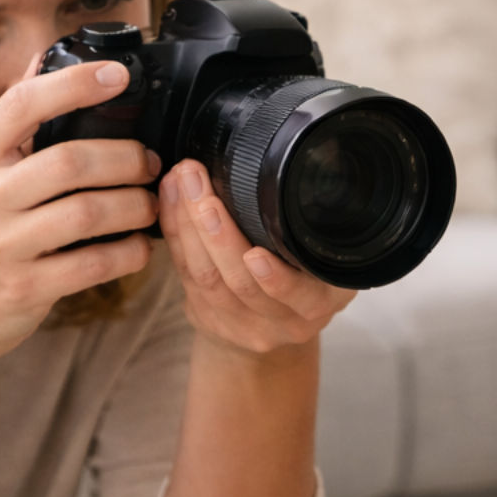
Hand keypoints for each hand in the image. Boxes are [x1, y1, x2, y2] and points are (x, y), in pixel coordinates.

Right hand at [0, 59, 160, 369]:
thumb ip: (13, 123)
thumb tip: (42, 57)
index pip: (22, 104)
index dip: (73, 84)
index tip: (117, 76)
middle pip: (70, 161)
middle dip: (125, 158)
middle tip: (150, 163)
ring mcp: (0, 245)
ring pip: (87, 213)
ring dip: (134, 205)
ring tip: (150, 204)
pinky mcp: (23, 288)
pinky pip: (92, 265)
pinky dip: (127, 253)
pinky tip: (139, 247)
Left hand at [157, 159, 356, 355]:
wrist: (278, 325)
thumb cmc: (309, 279)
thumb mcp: (326, 262)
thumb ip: (313, 233)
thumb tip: (294, 170)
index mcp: (318, 302)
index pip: (297, 295)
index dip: (276, 279)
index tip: (255, 253)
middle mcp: (279, 320)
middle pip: (240, 283)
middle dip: (217, 233)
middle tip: (200, 187)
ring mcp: (238, 323)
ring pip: (206, 277)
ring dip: (188, 226)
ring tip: (181, 182)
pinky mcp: (206, 316)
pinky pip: (184, 272)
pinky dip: (175, 232)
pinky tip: (169, 197)